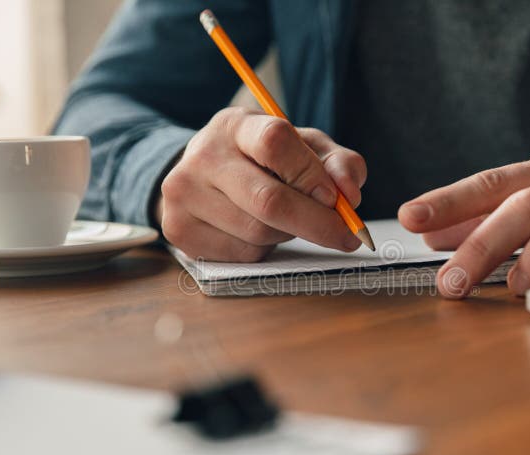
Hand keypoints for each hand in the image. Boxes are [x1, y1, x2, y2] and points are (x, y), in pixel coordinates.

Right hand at [157, 107, 365, 260]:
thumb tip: (350, 193)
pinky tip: (257, 232)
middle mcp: (202, 156)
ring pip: (258, 233)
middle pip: (268, 200)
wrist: (201, 175)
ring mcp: (184, 195)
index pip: (275, 142)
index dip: (312, 175)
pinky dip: (264, 250)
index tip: (337, 199)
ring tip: (286, 220)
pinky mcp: (178, 229)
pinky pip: (241, 255)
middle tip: (345, 235)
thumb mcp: (303, 148)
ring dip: (288, 235)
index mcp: (235, 125)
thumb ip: (337, 163)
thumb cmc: (262, 161)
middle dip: (317, 223)